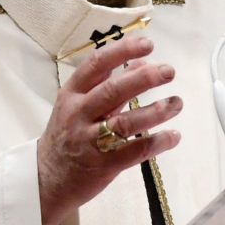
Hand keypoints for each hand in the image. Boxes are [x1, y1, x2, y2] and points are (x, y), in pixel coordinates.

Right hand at [36, 36, 181, 224]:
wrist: (47, 179)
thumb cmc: (68, 135)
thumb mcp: (80, 104)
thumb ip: (111, 83)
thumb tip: (142, 62)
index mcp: (72, 94)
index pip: (96, 65)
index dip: (123, 51)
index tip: (148, 44)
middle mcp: (78, 114)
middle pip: (112, 91)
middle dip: (143, 79)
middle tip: (169, 71)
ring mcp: (88, 141)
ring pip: (125, 123)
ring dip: (155, 111)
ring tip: (177, 103)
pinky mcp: (102, 166)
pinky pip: (133, 152)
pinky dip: (157, 142)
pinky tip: (174, 136)